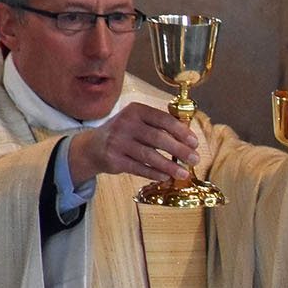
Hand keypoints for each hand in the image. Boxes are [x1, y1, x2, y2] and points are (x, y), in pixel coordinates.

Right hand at [66, 102, 198, 185]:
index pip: (163, 119)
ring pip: (149, 155)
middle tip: (195, 159)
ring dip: (169, 166)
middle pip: (158, 138)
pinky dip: (154, 173)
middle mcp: (125, 123)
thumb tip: (189, 138)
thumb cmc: (124, 134)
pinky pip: (138, 168)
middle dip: (180, 150)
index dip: (181, 131)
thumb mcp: (138, 122)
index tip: (195, 142)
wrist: (92, 147)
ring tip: (184, 173)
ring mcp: (117, 141)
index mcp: (136, 110)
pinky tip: (165, 177)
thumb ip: (159, 126)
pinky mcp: (113, 159)